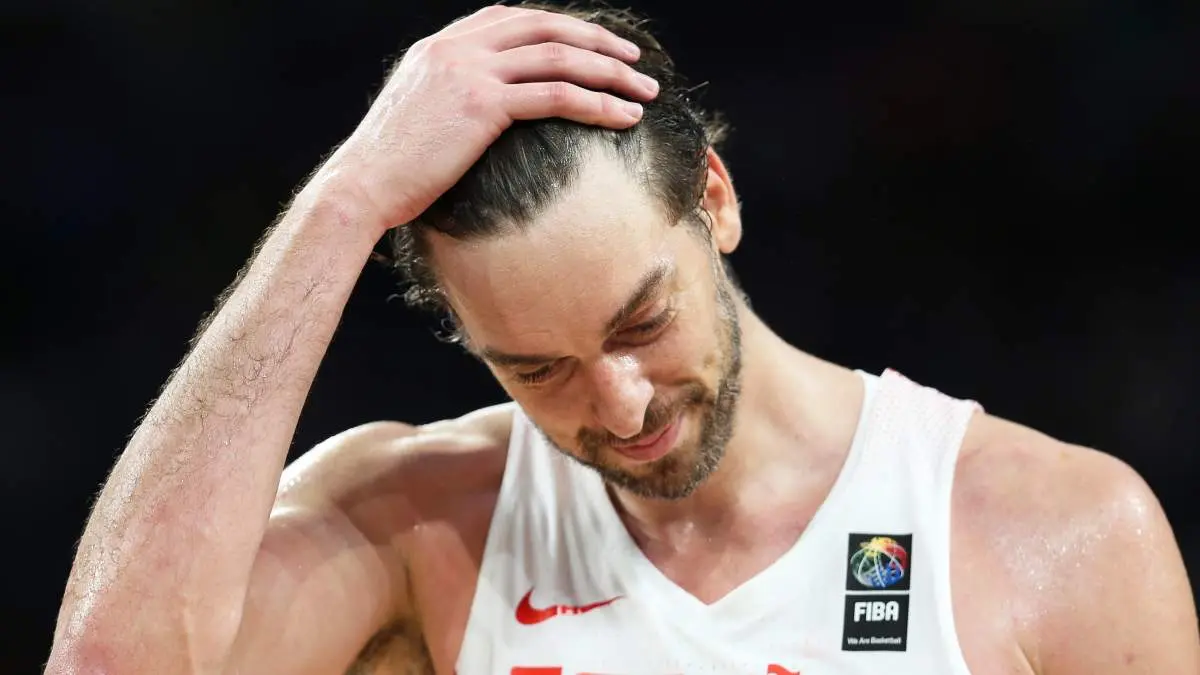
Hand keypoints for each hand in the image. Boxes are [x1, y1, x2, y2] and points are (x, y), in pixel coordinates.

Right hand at [321, 5, 658, 234]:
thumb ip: (451, 95)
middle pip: (546, 28)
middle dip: (598, 41)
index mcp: (441, 45)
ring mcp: (470, 71)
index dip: (561, 27)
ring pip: (559, 58)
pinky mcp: (482, 105)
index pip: (513, 17)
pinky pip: (556, 95)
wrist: (361, 186)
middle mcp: (457, 47)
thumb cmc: (390, 167)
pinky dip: (597, 103)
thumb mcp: (419, 114)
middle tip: (635, 61)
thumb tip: (487, 111)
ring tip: (644, 91)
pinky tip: (623, 117)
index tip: (594, 44)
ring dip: (610, 72)